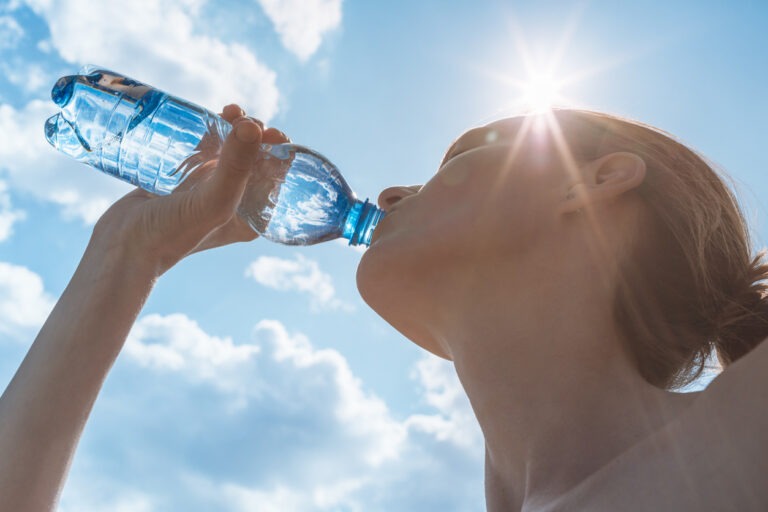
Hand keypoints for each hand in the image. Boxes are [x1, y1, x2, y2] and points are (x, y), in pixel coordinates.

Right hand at [89, 104, 290, 277]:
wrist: (122, 247)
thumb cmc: (172, 234)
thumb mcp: (213, 201)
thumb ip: (236, 166)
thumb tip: (255, 126)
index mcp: (251, 215)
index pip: (276, 177)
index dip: (277, 150)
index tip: (268, 131)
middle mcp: (233, 202)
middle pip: (253, 159)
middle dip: (253, 133)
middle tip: (241, 117)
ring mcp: (206, 189)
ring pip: (227, 150)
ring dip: (233, 128)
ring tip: (228, 111)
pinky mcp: (182, 179)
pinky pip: (202, 150)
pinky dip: (207, 132)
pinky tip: (207, 117)